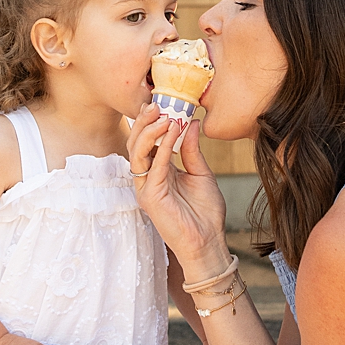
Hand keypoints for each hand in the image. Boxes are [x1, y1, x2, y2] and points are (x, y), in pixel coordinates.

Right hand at [126, 104, 231, 278]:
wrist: (208, 242)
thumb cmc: (204, 213)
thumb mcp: (201, 173)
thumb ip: (192, 150)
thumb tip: (191, 122)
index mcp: (158, 172)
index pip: (148, 142)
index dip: (151, 122)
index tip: (161, 101)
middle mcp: (148, 179)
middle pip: (136, 145)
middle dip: (144, 122)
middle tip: (156, 102)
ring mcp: (146, 188)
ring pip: (138, 153)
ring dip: (150, 131)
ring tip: (164, 114)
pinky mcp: (150, 198)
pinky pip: (153, 167)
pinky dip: (162, 148)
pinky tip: (172, 132)